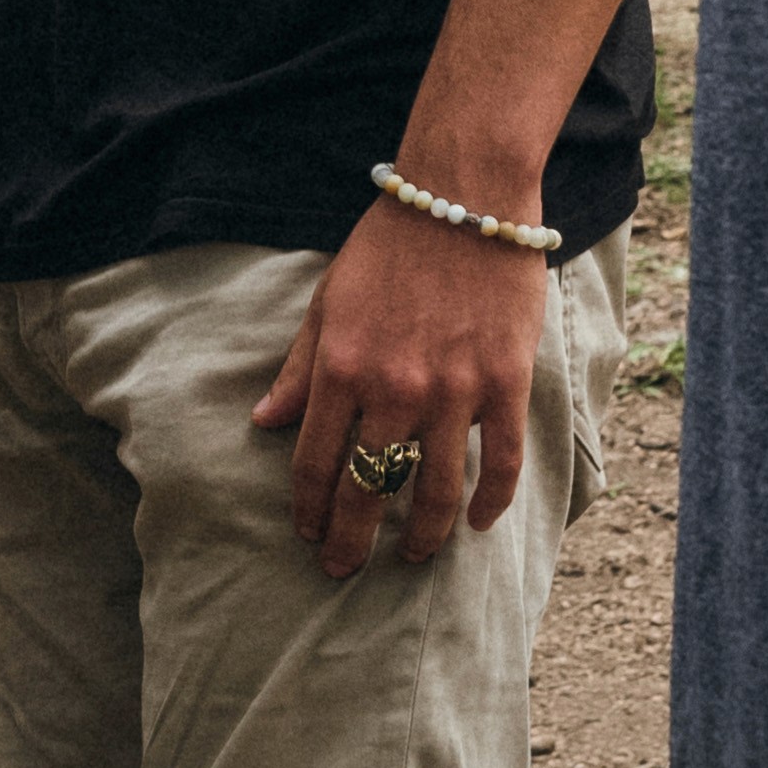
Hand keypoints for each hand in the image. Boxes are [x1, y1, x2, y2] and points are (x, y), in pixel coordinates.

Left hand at [252, 194, 552, 577]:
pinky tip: (476, 523)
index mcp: (341, 365)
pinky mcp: (503, 383)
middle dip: (352, 540)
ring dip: (422, 535)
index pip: (316, 460)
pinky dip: (489, 502)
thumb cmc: (386, 246)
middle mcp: (393, 387)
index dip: (309, 507)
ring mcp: (452, 389)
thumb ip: (300, 368)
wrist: (461, 197)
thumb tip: (264, 422)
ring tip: (413, 555)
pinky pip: (498, 462)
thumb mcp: (328, 301)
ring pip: (434, 490)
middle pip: (369, 489)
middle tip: (343, 570)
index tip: (307, 534)